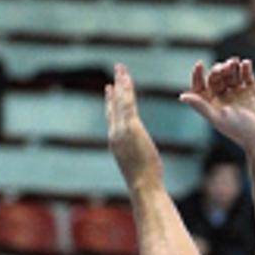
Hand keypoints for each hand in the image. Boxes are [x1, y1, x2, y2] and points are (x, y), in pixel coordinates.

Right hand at [106, 64, 163, 190]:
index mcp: (117, 142)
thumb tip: (143, 163)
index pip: (111, 118)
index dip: (110, 103)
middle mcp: (115, 133)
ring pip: (120, 101)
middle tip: (115, 73)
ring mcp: (121, 130)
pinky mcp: (131, 128)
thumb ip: (137, 157)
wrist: (143, 186)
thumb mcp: (139, 167)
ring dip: (121, 83)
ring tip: (121, 67)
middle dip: (115, 88)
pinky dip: (126, 89)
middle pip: (113, 105)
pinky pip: (127, 104)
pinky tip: (126, 77)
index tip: (109, 90)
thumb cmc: (145, 183)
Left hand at [180, 58, 254, 149]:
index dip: (197, 76)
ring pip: (231, 74)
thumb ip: (200, 106)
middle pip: (216, 78)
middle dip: (218, 70)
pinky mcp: (253, 90)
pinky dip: (245, 67)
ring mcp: (239, 93)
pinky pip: (247, 75)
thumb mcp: (218, 117)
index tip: (200, 65)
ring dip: (231, 66)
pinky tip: (245, 63)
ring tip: (235, 62)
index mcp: (213, 106)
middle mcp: (224, 99)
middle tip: (224, 68)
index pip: (200, 87)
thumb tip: (182, 97)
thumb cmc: (241, 131)